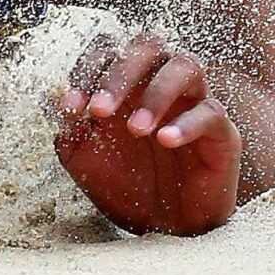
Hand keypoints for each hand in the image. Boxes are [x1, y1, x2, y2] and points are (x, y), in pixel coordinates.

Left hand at [54, 32, 243, 234]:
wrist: (161, 228)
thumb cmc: (123, 183)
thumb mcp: (83, 157)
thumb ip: (69, 126)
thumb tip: (53, 96)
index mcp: (126, 82)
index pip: (108, 50)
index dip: (86, 71)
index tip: (70, 107)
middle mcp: (161, 83)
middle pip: (148, 46)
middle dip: (120, 74)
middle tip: (99, 111)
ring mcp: (194, 103)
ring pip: (187, 66)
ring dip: (157, 92)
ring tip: (136, 128)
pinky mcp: (222, 132)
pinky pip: (211, 112)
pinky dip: (187, 124)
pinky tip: (165, 140)